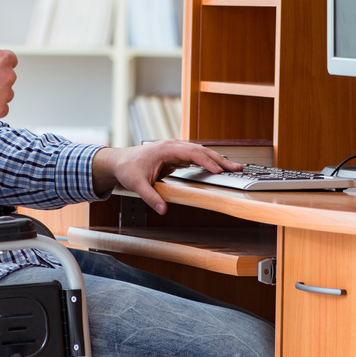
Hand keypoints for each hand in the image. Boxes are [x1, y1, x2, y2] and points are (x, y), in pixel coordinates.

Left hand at [92, 141, 241, 214]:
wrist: (119, 161)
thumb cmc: (127, 168)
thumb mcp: (137, 184)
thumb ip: (151, 197)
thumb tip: (163, 210)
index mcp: (166, 149)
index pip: (192, 153)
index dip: (207, 162)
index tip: (219, 171)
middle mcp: (173, 146)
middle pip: (201, 150)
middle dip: (220, 159)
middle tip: (237, 168)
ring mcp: (175, 150)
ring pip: (201, 152)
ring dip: (217, 160)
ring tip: (233, 168)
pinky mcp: (176, 156)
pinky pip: (196, 157)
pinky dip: (208, 162)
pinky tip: (217, 168)